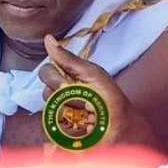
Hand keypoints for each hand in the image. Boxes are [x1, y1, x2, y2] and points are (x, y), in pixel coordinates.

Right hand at [38, 37, 156, 147]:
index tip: (69, 82)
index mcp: (67, 75)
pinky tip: (79, 123)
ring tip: (85, 112)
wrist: (122, 125)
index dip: (55, 77)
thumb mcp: (91, 73)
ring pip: (47, 106)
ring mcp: (60, 111)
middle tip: (81, 98)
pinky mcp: (60, 128)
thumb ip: (68, 59)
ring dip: (67, 109)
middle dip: (62, 93)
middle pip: (45, 90)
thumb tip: (48, 38)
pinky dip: (63, 123)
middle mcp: (60, 92)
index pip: (46, 71)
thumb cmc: (110, 98)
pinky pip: (50, 124)